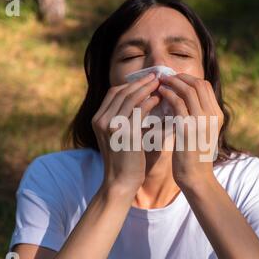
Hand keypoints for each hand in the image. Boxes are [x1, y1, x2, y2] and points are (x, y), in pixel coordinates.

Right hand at [92, 73, 160, 194]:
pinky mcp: (124, 133)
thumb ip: (127, 119)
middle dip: (140, 82)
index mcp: (98, 119)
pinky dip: (149, 102)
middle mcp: (101, 120)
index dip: (131, 84)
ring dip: (146, 88)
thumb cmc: (125, 160)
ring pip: (130, 98)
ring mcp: (111, 126)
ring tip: (159, 84)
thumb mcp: (120, 136)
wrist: (121, 182)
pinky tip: (158, 99)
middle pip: (122, 92)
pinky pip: (138, 111)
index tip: (146, 79)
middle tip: (156, 76)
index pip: (114, 93)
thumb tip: (145, 101)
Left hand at [158, 73, 223, 187]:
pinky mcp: (188, 128)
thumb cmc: (194, 156)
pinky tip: (160, 94)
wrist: (196, 177)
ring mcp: (202, 121)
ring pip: (188, 90)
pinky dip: (168, 95)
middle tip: (165, 77)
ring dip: (172, 83)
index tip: (174, 79)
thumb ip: (198, 116)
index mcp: (217, 115)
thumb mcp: (202, 133)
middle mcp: (212, 115)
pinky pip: (178, 103)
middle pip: (198, 84)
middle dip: (180, 77)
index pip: (205, 86)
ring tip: (160, 82)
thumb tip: (183, 100)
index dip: (189, 78)